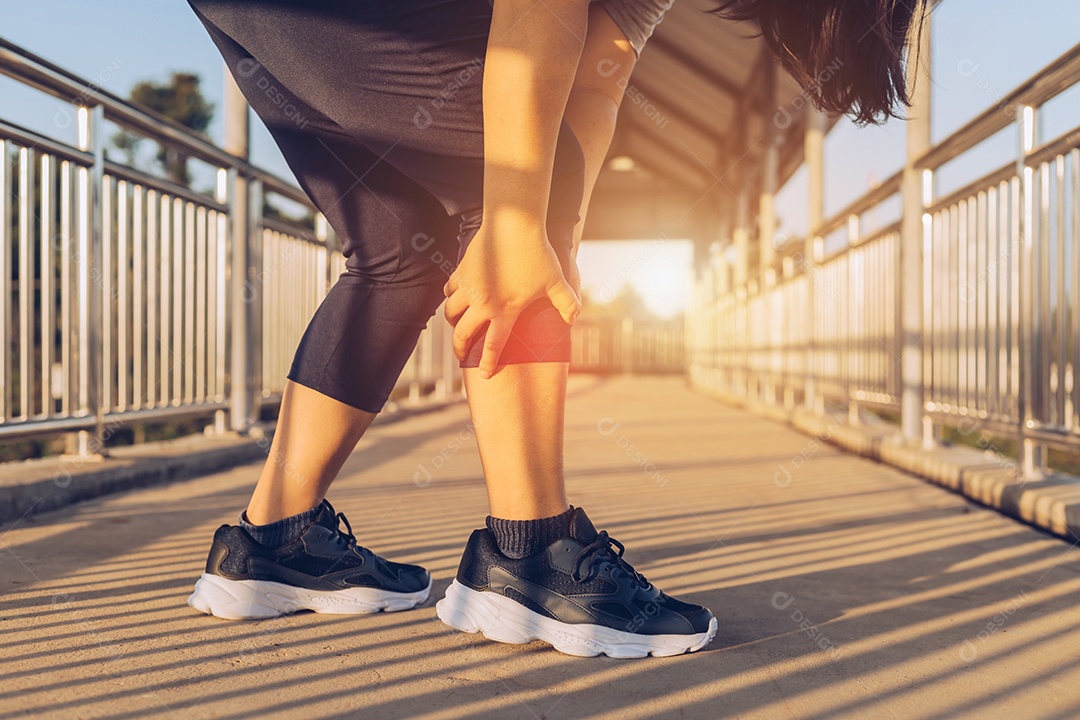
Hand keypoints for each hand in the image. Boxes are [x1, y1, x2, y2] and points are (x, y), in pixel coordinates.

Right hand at [443, 224, 579, 377]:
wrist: (514, 224)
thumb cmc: (538, 253)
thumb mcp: (558, 282)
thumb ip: (568, 304)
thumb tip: (573, 319)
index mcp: (505, 311)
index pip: (493, 345)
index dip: (487, 363)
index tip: (485, 374)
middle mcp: (483, 303)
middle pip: (462, 334)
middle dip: (460, 349)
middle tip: (461, 354)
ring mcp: (469, 286)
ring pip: (450, 312)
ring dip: (453, 322)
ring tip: (458, 324)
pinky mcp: (462, 270)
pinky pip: (449, 289)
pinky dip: (451, 296)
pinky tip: (456, 296)